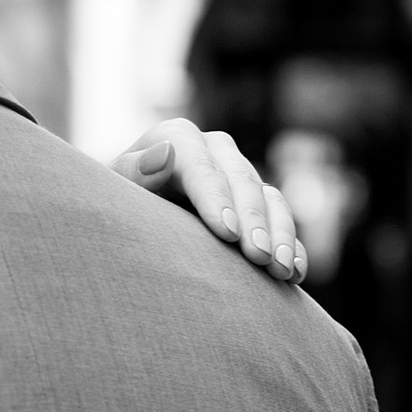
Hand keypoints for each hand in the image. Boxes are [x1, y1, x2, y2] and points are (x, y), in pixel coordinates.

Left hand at [113, 119, 306, 284]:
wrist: (130, 219)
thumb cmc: (117, 203)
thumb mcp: (118, 189)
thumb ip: (137, 171)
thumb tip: (164, 153)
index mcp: (180, 138)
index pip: (202, 166)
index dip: (216, 199)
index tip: (226, 233)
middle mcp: (216, 151)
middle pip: (242, 181)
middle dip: (254, 221)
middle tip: (258, 258)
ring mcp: (240, 176)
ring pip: (270, 199)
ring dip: (279, 235)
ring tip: (279, 270)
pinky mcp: (258, 204)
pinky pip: (282, 222)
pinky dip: (290, 247)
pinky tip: (294, 273)